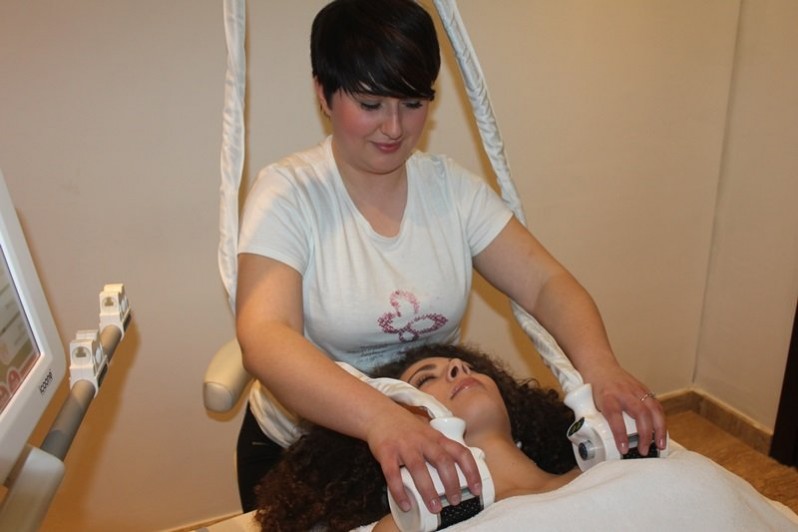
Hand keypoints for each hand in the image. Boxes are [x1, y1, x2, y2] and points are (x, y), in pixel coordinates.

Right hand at [365, 408, 481, 514]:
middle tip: (455, 501)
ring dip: (428, 490)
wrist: (378, 414)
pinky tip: (405, 504)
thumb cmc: (406, 428)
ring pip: (419, 468)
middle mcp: (423, 440)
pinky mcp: (386, 452)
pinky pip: (392, 474)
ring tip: (435, 508)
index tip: (476, 489)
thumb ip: (440, 448)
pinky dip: (399, 491)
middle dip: (451, 483)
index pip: (460, 452)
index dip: (471, 471)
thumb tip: (457, 473)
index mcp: (436, 438)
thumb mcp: (428, 433)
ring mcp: (404, 446)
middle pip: (442, 460)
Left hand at [584, 364, 666, 455]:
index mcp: (608, 397)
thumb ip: (597, 422)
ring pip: (653, 409)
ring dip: (659, 429)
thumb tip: (599, 444)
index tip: (623, 449)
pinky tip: (662, 432)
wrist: (600, 368)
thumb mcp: (592, 404)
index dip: (620, 434)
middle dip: (645, 434)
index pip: (614, 417)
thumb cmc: (597, 389)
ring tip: (660, 445)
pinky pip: (657, 406)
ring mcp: (637, 390)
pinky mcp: (645, 390)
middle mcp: (624, 393)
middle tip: (644, 450)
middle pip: (640, 413)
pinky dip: (661, 421)